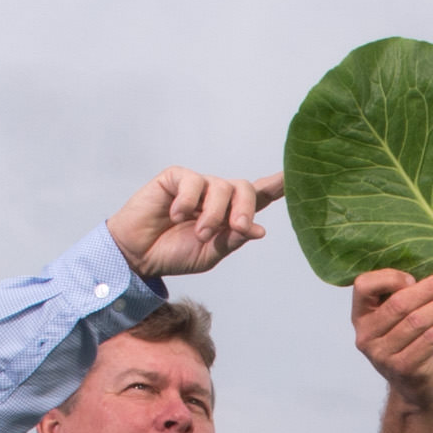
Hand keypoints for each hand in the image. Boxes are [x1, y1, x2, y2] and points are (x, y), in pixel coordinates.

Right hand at [108, 167, 283, 279]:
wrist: (139, 255)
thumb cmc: (174, 253)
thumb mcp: (210, 254)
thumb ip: (233, 240)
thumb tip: (259, 230)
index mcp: (230, 214)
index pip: (258, 196)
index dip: (276, 186)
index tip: (293, 178)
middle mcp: (217, 196)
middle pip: (245, 188)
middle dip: (245, 209)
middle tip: (237, 229)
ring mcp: (197, 185)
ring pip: (220, 187)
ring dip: (213, 214)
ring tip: (198, 232)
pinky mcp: (175, 178)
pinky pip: (192, 181)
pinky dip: (188, 202)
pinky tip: (175, 216)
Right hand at [353, 269, 432, 402]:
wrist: (416, 387)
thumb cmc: (411, 343)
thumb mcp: (402, 317)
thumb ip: (406, 294)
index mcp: (361, 316)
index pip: (363, 286)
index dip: (389, 277)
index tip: (414, 277)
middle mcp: (366, 336)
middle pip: (398, 304)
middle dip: (429, 288)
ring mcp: (382, 355)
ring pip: (417, 321)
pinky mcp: (403, 368)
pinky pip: (430, 339)